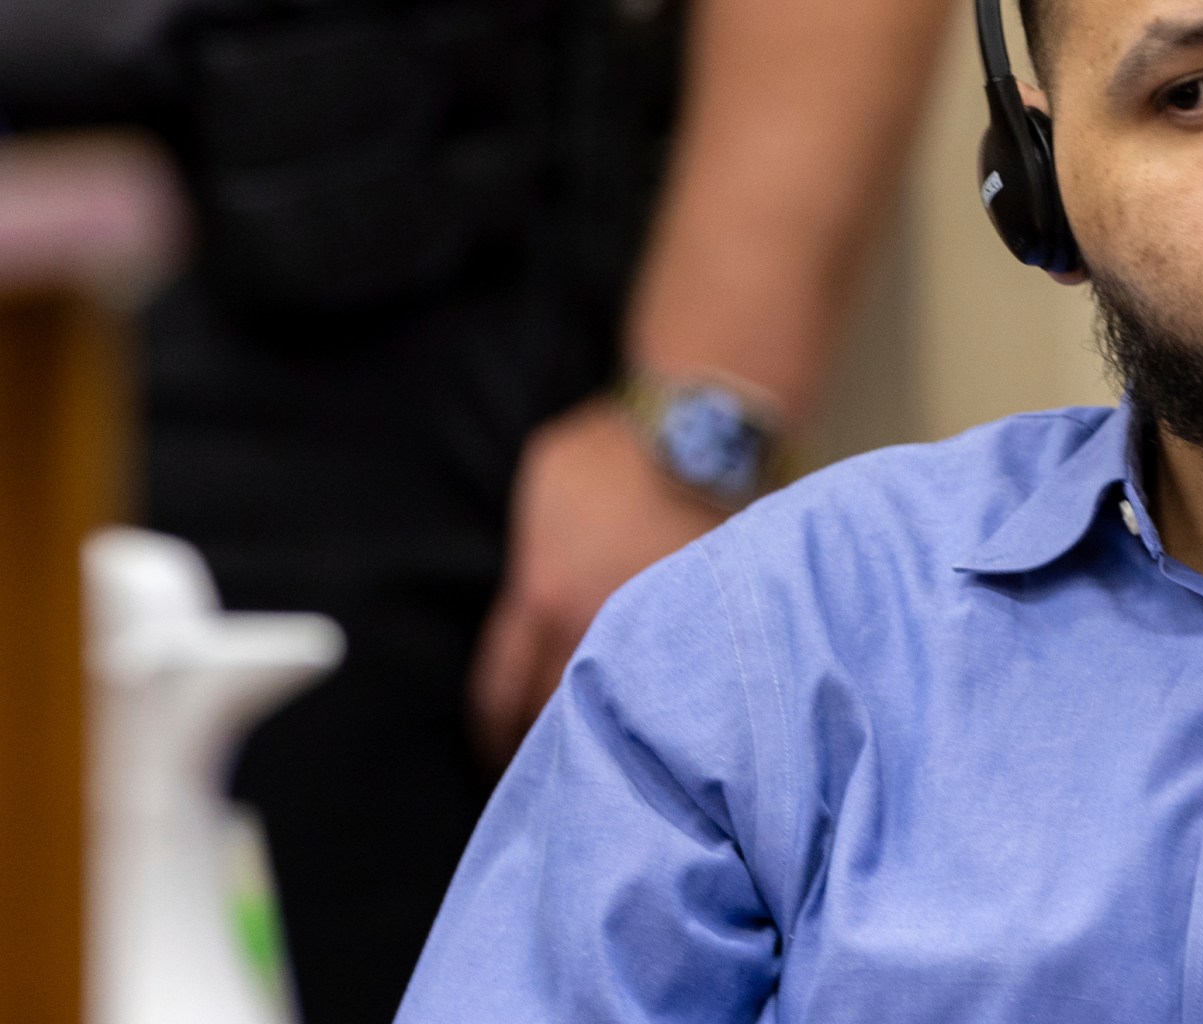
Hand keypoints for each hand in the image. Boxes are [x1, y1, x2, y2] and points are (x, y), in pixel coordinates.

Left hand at [468, 399, 724, 767]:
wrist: (696, 437)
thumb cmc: (605, 454)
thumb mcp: (538, 490)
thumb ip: (525, 563)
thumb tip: (523, 606)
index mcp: (543, 599)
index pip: (501, 699)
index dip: (490, 738)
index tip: (490, 756)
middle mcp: (592, 628)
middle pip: (555, 720)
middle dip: (543, 754)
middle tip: (541, 780)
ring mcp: (651, 632)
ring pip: (618, 713)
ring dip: (602, 737)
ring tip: (598, 760)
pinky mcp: (696, 629)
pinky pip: (666, 683)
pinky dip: (656, 704)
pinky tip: (655, 718)